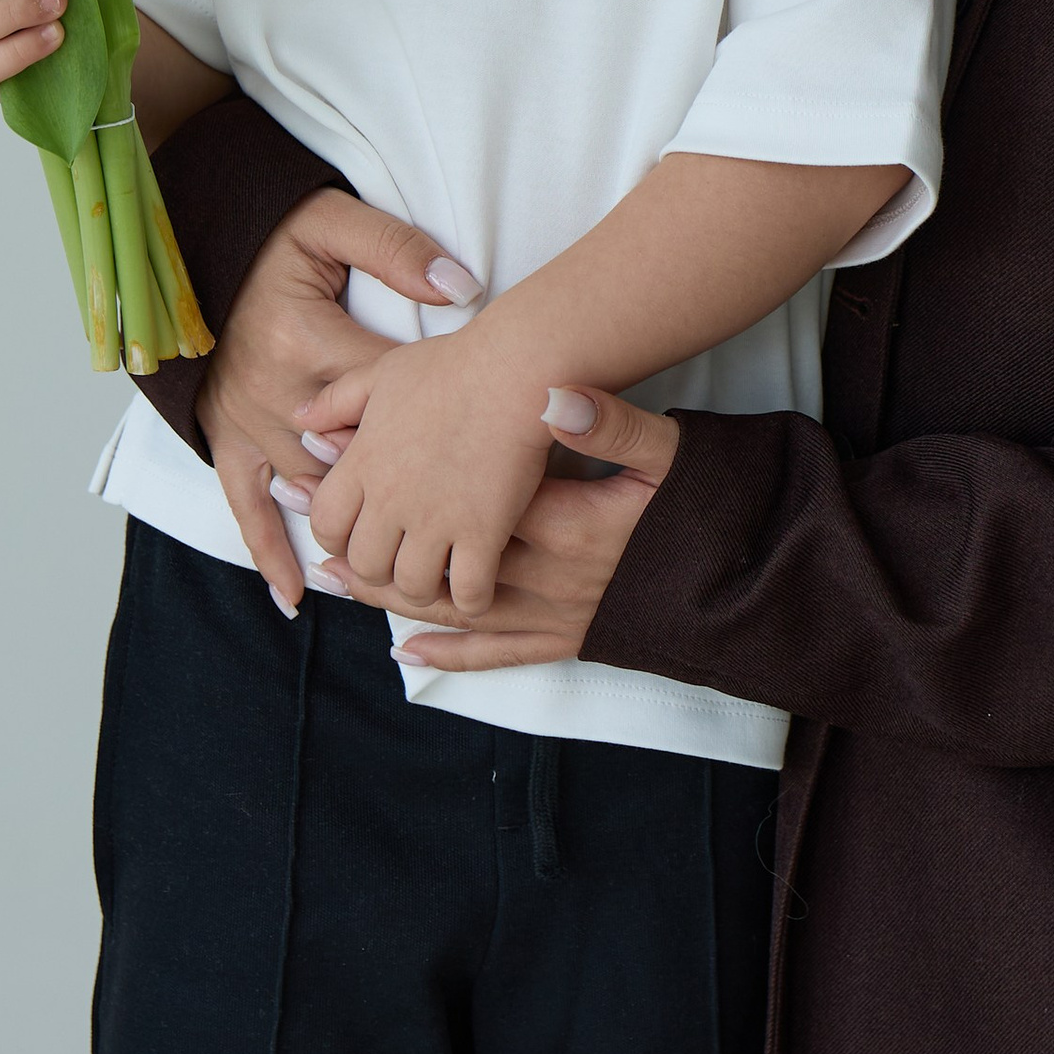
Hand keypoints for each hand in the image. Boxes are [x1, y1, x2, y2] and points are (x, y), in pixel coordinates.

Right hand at [196, 193, 482, 616]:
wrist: (195, 255)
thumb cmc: (271, 238)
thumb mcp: (331, 224)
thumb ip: (395, 251)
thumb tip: (458, 287)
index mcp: (306, 339)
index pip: (382, 388)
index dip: (430, 415)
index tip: (478, 433)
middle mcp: (273, 392)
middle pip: (349, 453)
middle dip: (401, 486)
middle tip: (456, 522)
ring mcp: (245, 424)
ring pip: (306, 487)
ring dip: (351, 527)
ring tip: (399, 569)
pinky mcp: (223, 441)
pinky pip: (244, 506)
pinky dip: (269, 552)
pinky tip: (296, 596)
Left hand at [301, 329, 556, 620]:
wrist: (514, 368)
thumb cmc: (452, 366)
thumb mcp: (381, 374)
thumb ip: (336, 400)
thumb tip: (300, 419)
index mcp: (363, 463)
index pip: (325, 525)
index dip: (339, 536)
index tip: (363, 531)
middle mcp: (391, 499)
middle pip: (366, 566)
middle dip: (381, 567)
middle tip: (405, 556)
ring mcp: (436, 520)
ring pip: (412, 586)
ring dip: (425, 586)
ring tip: (442, 571)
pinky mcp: (483, 533)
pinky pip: (466, 594)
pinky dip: (471, 597)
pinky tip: (480, 579)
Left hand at [338, 388, 678, 670]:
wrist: (745, 582)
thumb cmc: (706, 506)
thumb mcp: (669, 450)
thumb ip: (612, 423)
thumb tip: (556, 398)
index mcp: (561, 520)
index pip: (459, 500)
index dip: (397, 481)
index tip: (342, 460)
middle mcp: (546, 575)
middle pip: (439, 557)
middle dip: (370, 537)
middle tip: (308, 515)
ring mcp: (555, 614)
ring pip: (453, 609)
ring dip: (389, 594)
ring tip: (332, 576)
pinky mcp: (569, 641)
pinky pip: (498, 654)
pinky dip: (450, 655)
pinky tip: (407, 651)